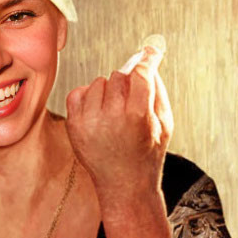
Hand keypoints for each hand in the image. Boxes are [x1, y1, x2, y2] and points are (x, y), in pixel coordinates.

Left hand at [65, 45, 173, 204]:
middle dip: (128, 83)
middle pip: (119, 76)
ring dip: (109, 90)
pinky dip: (89, 96)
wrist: (124, 185)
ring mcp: (89, 121)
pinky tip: (99, 111)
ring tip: (116, 111)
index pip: (140, 74)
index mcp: (137, 115)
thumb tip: (149, 59)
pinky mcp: (74, 126)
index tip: (150, 52)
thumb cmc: (148, 153)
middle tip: (133, 99)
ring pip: (99, 82)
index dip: (147, 60)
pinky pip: (78, 93)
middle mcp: (110, 116)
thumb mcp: (164, 122)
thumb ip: (157, 89)